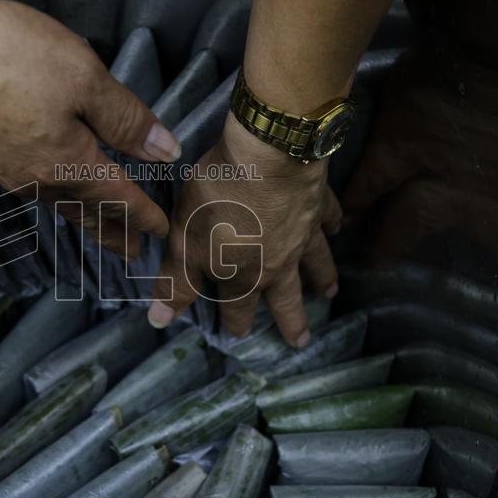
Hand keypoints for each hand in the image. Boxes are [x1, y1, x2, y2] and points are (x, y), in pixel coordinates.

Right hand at [0, 0, 179, 257]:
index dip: (143, 216)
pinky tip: (52, 185)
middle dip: (111, 233)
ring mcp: (4, 167)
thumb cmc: (8, 54)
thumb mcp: (84, 77)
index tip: (163, 233)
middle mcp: (34, 178)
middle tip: (130, 254)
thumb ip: (126, 118)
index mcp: (67, 165)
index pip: (118, 198)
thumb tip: (165, 152)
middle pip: (84, 212)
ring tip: (97, 224)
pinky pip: (31, 188)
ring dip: (82, 217)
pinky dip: (54, 197)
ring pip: (56, 202)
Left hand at [147, 114, 340, 344]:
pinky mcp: (318, 202)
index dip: (236, 322)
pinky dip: (334, 225)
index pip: (238, 306)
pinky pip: (329, 218)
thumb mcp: (185, 242)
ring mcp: (303, 232)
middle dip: (292, 321)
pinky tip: (338, 228)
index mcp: (244, 273)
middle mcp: (278, 261)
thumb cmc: (218, 199)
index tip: (240, 336)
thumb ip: (177, 281)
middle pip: (286, 297)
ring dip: (321, 279)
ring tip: (329, 293)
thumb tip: (159, 320)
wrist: (267, 155)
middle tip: (301, 342)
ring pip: (315, 263)